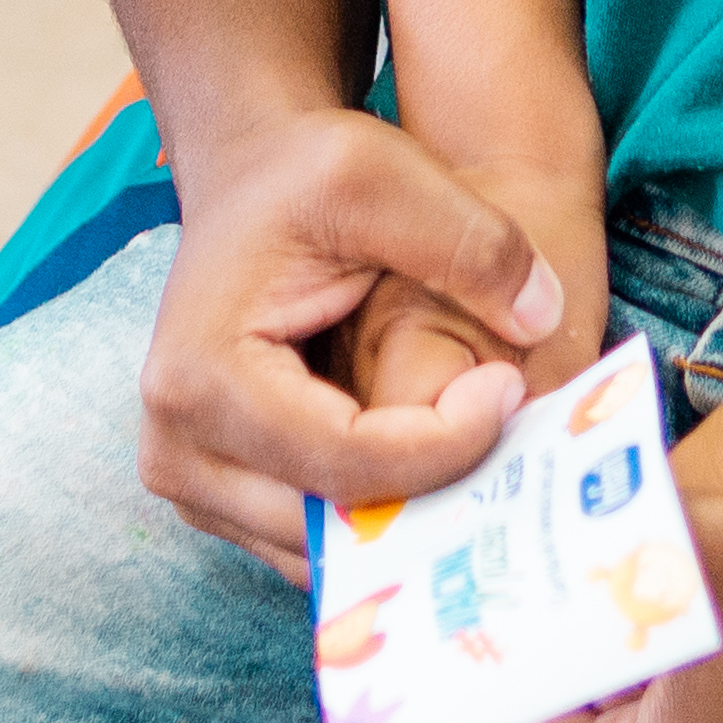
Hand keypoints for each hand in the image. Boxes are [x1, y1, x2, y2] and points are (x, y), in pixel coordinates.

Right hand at [135, 106, 569, 582]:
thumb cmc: (305, 173)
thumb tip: (544, 320)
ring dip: (408, 513)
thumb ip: (471, 243)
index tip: (510, 386)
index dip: (445, 442)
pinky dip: (378, 514)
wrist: (250, 173)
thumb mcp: (386, 174)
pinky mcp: (218, 493)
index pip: (346, 462)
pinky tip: (437, 463)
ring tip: (483, 453)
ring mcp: (191, 481)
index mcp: (202, 378)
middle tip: (514, 439)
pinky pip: (311, 537)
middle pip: (331, 523)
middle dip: (432, 490)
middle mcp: (178, 449)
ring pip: (323, 549)